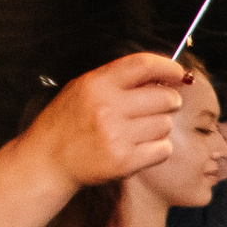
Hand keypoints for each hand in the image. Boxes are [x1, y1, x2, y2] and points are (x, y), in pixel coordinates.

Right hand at [25, 53, 185, 185]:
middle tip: (159, 107)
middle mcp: (107, 107)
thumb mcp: (82, 90)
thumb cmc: (67, 123)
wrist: (47, 161)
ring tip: (138, 130)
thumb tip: (161, 76)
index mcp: (96, 84)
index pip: (143, 65)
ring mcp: (117, 135)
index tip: (178, 73)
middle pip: (165, 97)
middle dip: (169, 102)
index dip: (168, 67)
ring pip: (166, 124)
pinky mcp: (125, 161)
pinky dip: (157, 149)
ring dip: (159, 127)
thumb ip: (117, 80)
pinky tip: (140, 147)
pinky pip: (163, 149)